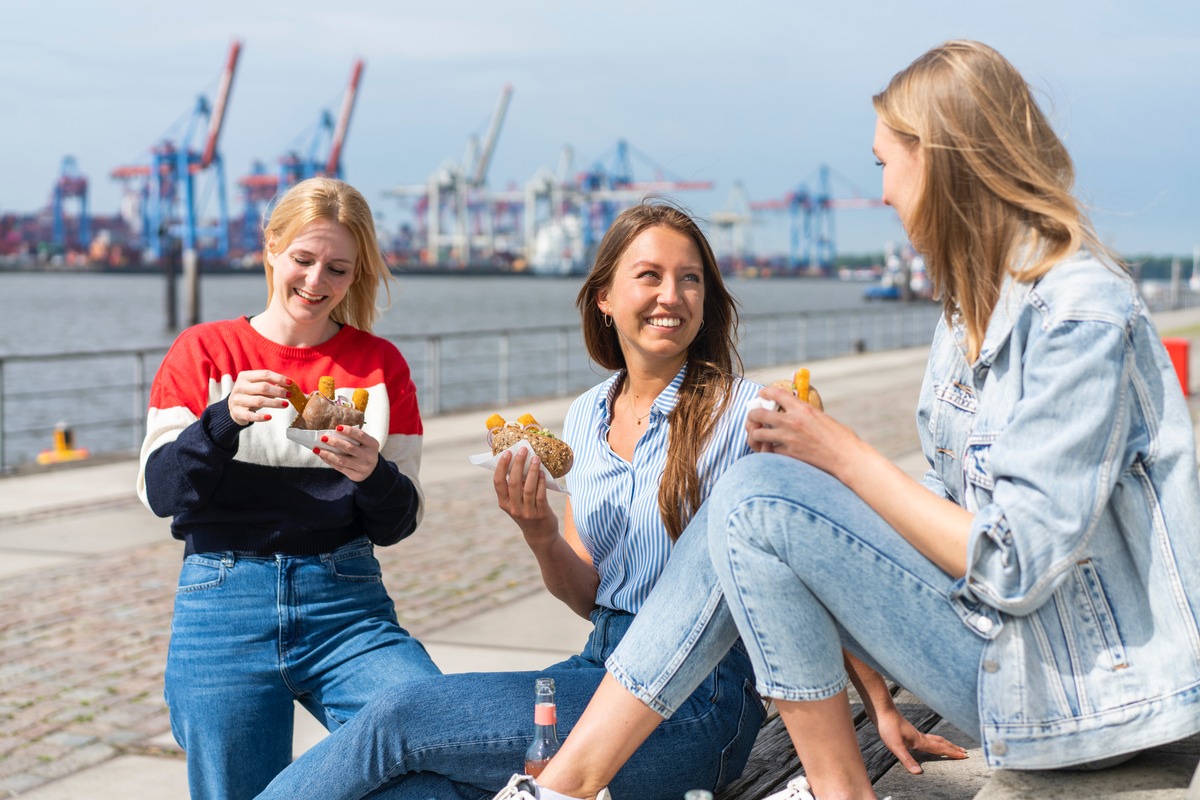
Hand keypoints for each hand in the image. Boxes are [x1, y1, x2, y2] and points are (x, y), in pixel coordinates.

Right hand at [228, 370, 291, 425]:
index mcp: (245, 376)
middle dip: (279, 391)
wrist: (233, 408)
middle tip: (289, 395)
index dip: (279, 378)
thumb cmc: (250, 395)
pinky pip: (250, 415)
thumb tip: (289, 384)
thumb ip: (270, 384)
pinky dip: (261, 417)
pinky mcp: (237, 412)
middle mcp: (240, 386)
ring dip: (274, 403)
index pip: (265, 374)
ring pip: (259, 401)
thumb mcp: (257, 387)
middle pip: (263, 387)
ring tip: (286, 404)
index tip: (291, 383)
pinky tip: (270, 417)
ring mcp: (237, 400)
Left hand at [312, 425, 380, 482]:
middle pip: (349, 448)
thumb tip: (332, 433)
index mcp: (372, 445)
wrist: (373, 470)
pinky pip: (339, 468)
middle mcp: (369, 456)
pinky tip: (322, 455)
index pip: (360, 435)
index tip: (337, 427)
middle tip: (323, 438)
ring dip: (328, 453)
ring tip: (317, 449)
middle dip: (335, 442)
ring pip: (342, 460)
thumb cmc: (365, 451)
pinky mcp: (355, 475)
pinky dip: (329, 461)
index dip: (349, 431)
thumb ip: (354, 438)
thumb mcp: (365, 443)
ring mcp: (363, 467)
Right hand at [493, 448, 557, 543]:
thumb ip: (515, 486)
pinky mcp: (541, 513)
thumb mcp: (516, 502)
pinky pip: (540, 495)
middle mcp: (513, 508)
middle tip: (523, 450)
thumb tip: (520, 461)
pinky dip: (541, 482)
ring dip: (532, 471)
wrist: (540, 535)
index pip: (498, 482)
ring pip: (528, 488)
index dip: (502, 466)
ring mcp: (527, 512)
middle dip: (518, 464)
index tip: (507, 452)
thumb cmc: (527, 511)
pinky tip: (542, 472)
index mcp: (504, 503)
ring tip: (536, 458)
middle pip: (514, 482)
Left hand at [745, 385, 865, 476]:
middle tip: (753, 416)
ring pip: (758, 434)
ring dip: (756, 434)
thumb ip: (804, 412)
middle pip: (759, 414)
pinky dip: (769, 450)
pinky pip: (769, 450)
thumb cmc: (840, 436)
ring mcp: (788, 438)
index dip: (765, 392)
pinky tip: (771, 449)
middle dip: (752, 414)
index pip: (776, 393)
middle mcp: (792, 421)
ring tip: (758, 434)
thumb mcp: (821, 416)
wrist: (846, 456)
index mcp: (802, 408)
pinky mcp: (788, 454)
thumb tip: (793, 409)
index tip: (761, 395)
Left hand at [874, 706, 968, 773]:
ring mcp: (913, 732)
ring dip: (944, 743)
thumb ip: (907, 759)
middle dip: (952, 748)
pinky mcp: (907, 730)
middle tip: (964, 751)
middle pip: (940, 742)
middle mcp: (919, 736)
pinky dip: (932, 740)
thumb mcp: (896, 746)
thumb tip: (919, 773)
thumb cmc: (887, 726)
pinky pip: (925, 737)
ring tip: (950, 746)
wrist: (881, 709)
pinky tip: (925, 742)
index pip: (940, 748)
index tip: (965, 755)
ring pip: (933, 738)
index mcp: (919, 740)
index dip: (952, 752)